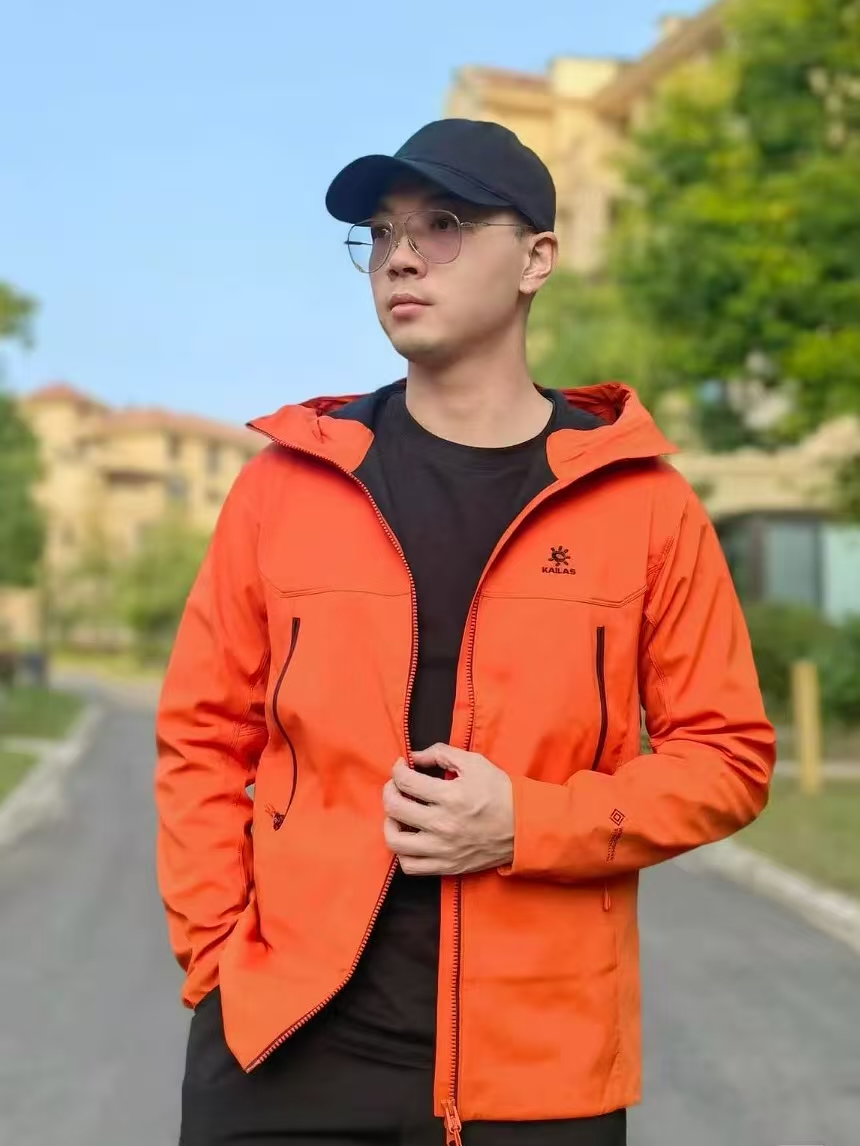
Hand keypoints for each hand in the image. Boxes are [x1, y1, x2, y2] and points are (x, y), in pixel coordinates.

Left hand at [382, 744, 513, 875]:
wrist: (523, 827)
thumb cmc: (500, 792)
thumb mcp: (475, 763)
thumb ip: (441, 754)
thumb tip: (415, 756)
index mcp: (450, 796)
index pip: (405, 782)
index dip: (397, 769)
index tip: (402, 766)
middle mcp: (443, 825)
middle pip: (395, 808)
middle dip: (389, 791)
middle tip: (397, 786)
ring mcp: (442, 849)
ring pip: (396, 841)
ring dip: (390, 824)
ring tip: (398, 815)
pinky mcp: (446, 866)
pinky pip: (410, 866)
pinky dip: (402, 852)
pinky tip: (410, 838)